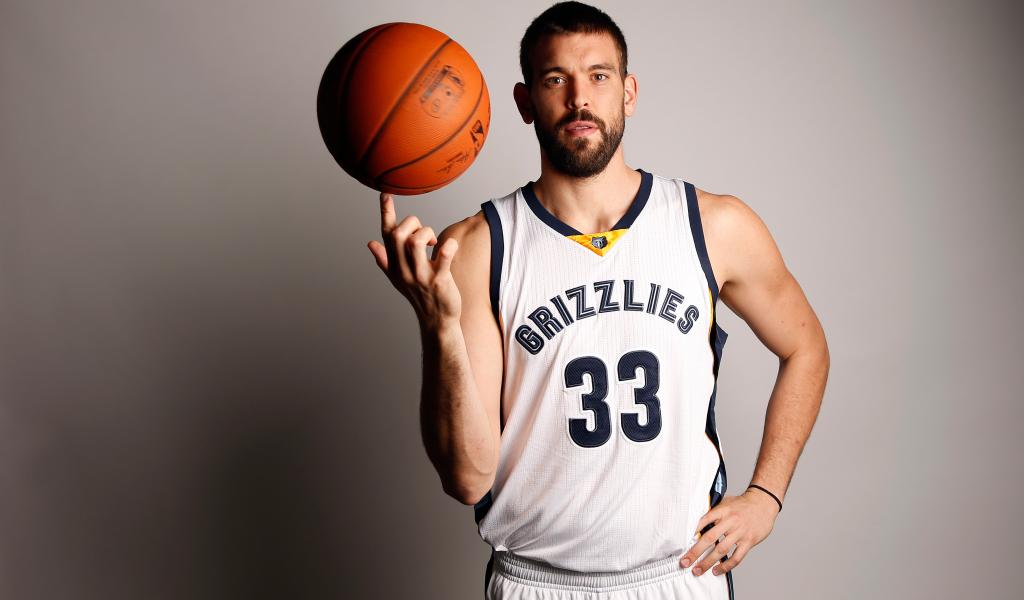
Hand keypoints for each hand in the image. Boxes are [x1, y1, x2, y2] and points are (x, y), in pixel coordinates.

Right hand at [367, 192, 461, 327]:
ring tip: (433, 242)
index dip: (386, 213)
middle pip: (399, 235)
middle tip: (424, 233)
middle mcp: (404, 269)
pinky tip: (450, 246)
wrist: (436, 320)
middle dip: (412, 224)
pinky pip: (443, 256)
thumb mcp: (398, 278)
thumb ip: (384, 260)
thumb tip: (370, 243)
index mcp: (394, 265)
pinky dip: (448, 245)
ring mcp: (421, 275)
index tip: (386, 195)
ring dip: (426, 233)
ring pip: (415, 242)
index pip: (386, 235)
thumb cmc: (419, 296)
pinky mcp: (439, 280)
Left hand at [679, 488, 779, 576]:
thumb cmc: (742, 503)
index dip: (692, 531)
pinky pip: (737, 557)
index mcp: (722, 510)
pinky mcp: (749, 541)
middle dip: (695, 552)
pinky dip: (726, 566)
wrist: (764, 502)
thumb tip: (696, 522)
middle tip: (684, 562)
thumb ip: (713, 512)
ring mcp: (740, 532)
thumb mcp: (725, 502)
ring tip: (697, 570)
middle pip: (709, 538)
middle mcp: (730, 521)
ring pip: (721, 550)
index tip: (681, 541)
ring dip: (708, 562)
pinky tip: (717, 571)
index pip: (703, 520)